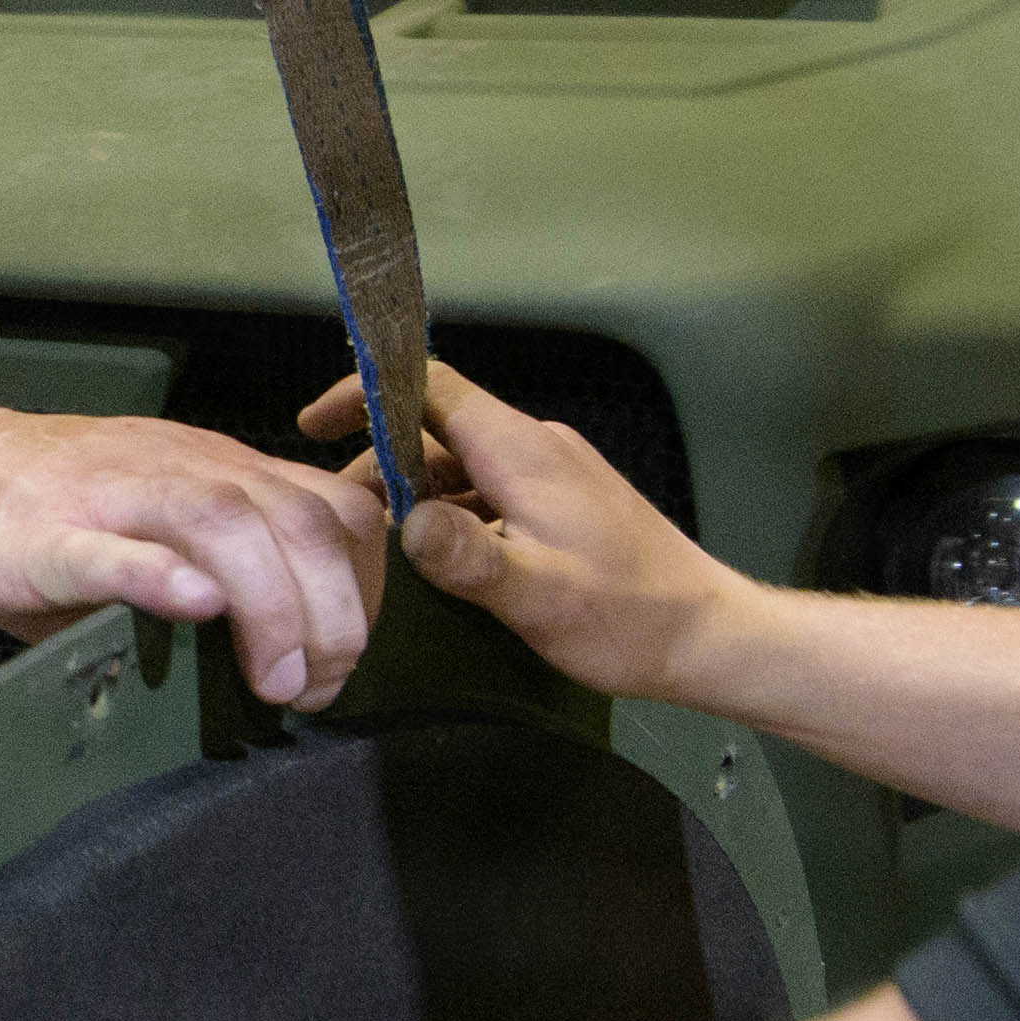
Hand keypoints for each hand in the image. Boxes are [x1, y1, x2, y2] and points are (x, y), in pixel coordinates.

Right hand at [0, 404, 377, 707]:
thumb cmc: (25, 516)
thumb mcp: (142, 534)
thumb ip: (211, 577)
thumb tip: (282, 665)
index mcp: (207, 470)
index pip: (330, 508)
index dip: (362, 587)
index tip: (343, 659)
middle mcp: (172, 468)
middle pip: (296, 517)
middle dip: (333, 613)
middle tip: (316, 688)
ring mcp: (103, 497)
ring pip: (222, 522)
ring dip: (270, 605)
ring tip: (273, 680)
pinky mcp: (32, 536)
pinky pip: (105, 549)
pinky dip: (158, 576)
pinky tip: (190, 604)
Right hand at [304, 362, 742, 702]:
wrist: (709, 634)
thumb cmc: (626, 616)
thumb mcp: (537, 595)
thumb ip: (468, 557)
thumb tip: (405, 521)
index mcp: (521, 451)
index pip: (430, 386)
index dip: (366, 393)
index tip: (311, 425)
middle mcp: (536, 448)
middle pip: (437, 428)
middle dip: (377, 461)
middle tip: (334, 518)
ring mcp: (554, 475)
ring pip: (461, 464)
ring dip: (412, 493)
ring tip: (372, 546)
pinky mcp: (565, 505)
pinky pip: (488, 489)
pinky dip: (450, 512)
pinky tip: (436, 561)